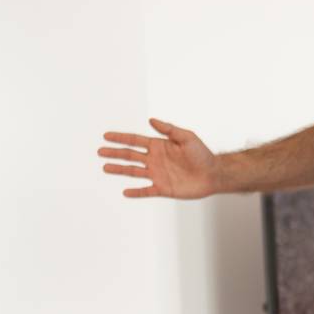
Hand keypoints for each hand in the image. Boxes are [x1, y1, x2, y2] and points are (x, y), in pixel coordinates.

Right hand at [98, 117, 218, 198]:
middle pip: (130, 155)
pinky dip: (136, 192)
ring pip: (133, 172)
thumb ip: (169, 129)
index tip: (106, 136)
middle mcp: (155, 160)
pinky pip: (146, 191)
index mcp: (158, 146)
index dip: (121, 138)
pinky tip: (125, 192)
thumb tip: (150, 120)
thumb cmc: (202, 154)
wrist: (213, 174)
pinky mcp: (163, 188)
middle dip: (114, 153)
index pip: (135, 140)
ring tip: (105, 168)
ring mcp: (157, 174)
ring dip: (119, 170)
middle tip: (100, 151)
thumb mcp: (187, 137)